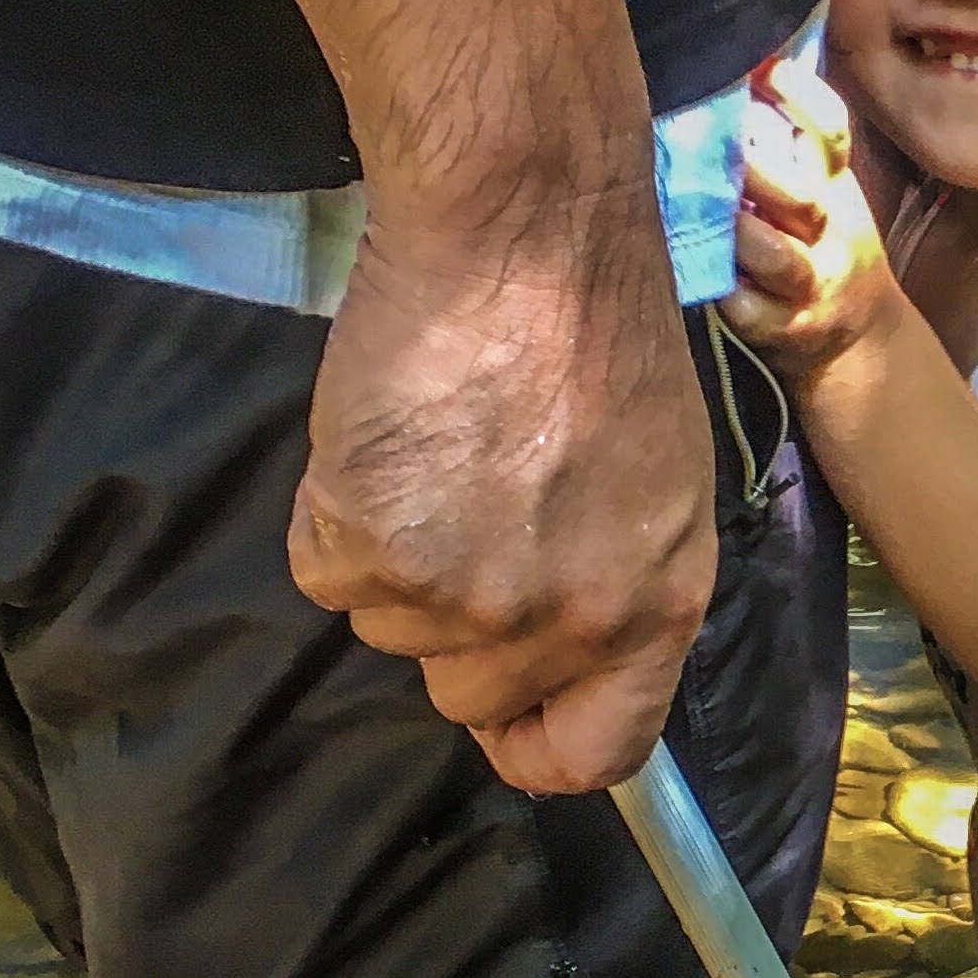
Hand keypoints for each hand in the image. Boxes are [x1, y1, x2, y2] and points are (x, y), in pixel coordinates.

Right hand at [291, 191, 715, 797]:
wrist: (522, 224)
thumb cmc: (592, 325)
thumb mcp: (656, 480)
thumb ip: (612, 583)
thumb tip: (554, 659)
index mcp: (657, 603)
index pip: (596, 752)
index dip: (535, 741)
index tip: (504, 716)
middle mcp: (569, 617)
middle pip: (468, 690)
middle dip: (450, 613)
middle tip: (465, 501)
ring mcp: (467, 590)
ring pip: (388, 626)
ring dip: (391, 551)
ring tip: (434, 445)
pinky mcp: (374, 543)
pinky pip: (321, 568)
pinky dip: (332, 509)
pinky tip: (384, 430)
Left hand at [721, 58, 905, 383]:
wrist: (859, 334)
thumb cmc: (822, 244)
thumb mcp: (825, 188)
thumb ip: (789, 142)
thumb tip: (741, 69)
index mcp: (836, 187)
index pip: (831, 135)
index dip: (801, 97)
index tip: (762, 68)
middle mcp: (829, 233)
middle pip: (804, 199)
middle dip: (755, 170)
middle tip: (709, 145)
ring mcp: (810, 284)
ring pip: (779, 258)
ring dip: (738, 234)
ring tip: (700, 213)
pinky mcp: (785, 329)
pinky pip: (753, 312)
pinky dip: (727, 295)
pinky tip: (698, 275)